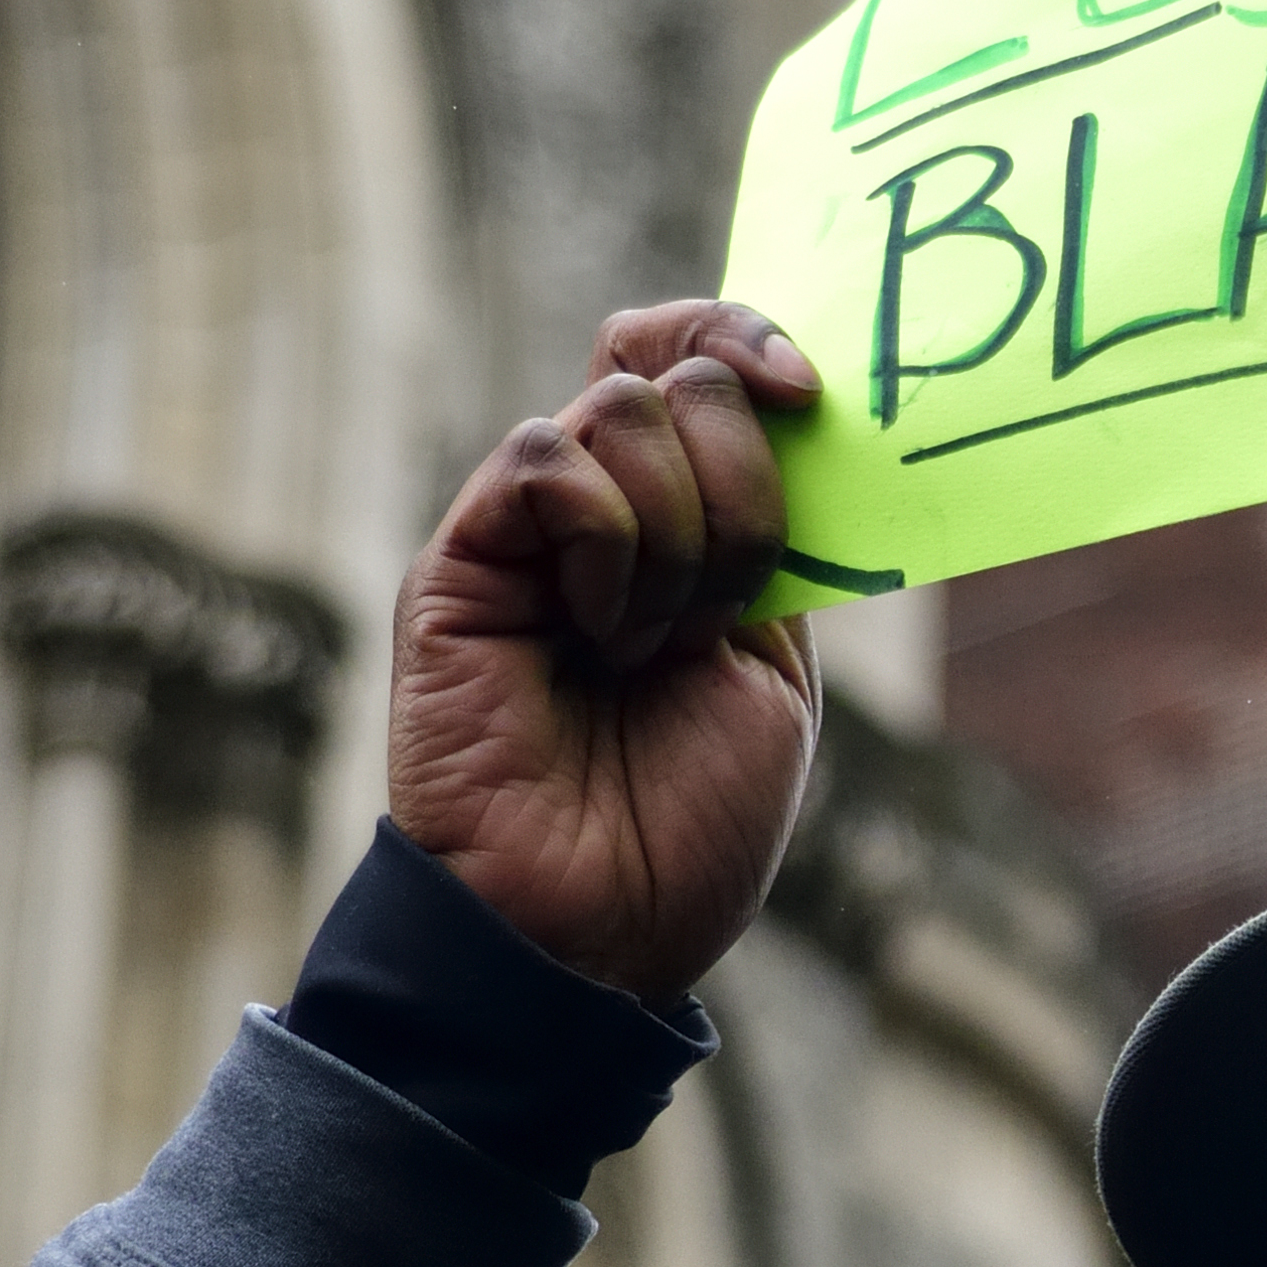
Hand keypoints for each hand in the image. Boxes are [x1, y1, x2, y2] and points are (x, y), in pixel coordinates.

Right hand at [386, 301, 825, 1003]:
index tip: (806, 393)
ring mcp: (525, 533)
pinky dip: (608, 538)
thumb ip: (775, 540)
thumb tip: (787, 405)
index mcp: (681, 527)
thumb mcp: (775, 666)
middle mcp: (599, 512)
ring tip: (651, 644)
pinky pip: (548, 461)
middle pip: (670, 373)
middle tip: (727, 603)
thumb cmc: (690, 823)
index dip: (744, 339)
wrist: (598, 927)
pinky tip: (600, 630)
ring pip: (618, 408)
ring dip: (679, 530)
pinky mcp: (460, 562)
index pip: (692, 361)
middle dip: (741, 481)